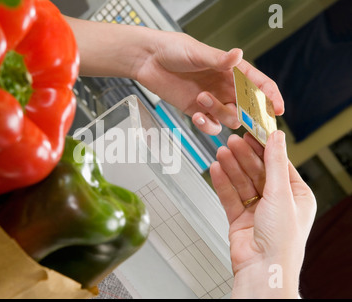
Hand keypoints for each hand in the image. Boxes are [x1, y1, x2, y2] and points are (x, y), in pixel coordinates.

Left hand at [134, 31, 284, 134]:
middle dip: (249, 114)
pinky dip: (206, 125)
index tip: (277, 110)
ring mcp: (212, 100)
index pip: (259, 84)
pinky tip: (196, 115)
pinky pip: (210, 126)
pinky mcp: (196, 110)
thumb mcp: (196, 53)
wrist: (148, 60)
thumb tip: (238, 55)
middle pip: (248, 107)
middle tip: (240, 113)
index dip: (271, 97)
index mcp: (231, 70)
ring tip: (201, 98)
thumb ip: (218, 59)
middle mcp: (225, 86)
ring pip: (230, 118)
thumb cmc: (172, 50)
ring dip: (219, 112)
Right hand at [210, 131, 315, 297]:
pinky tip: (216, 170)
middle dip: (244, 156)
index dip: (264, 147)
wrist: (262, 269)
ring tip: (221, 153)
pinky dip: (223, 183)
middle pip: (257, 171)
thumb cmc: (281, 240)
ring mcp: (257, 210)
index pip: (278, 164)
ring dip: (232, 167)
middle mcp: (276, 202)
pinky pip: (230, 196)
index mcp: (296, 196)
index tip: (252, 132)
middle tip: (232, 141)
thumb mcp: (281, 194)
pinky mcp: (239, 218)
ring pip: (242, 182)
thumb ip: (275, 163)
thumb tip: (277, 137)